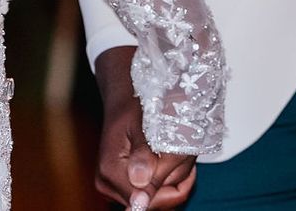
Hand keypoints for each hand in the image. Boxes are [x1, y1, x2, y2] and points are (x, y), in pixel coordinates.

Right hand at [94, 47, 196, 208]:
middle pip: (153, 202)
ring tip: (179, 152)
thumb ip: (144, 157)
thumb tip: (140, 189)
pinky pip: (153, 192)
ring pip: (156, 197)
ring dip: (173, 178)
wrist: (122, 96)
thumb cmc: (133, 104)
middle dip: (174, 181)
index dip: (172, 187)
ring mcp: (114, 187)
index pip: (146, 200)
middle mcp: (108, 184)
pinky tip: (172, 159)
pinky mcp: (122, 185)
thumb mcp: (141, 125)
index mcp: (110, 171)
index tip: (188, 165)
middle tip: (187, 155)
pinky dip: (168, 178)